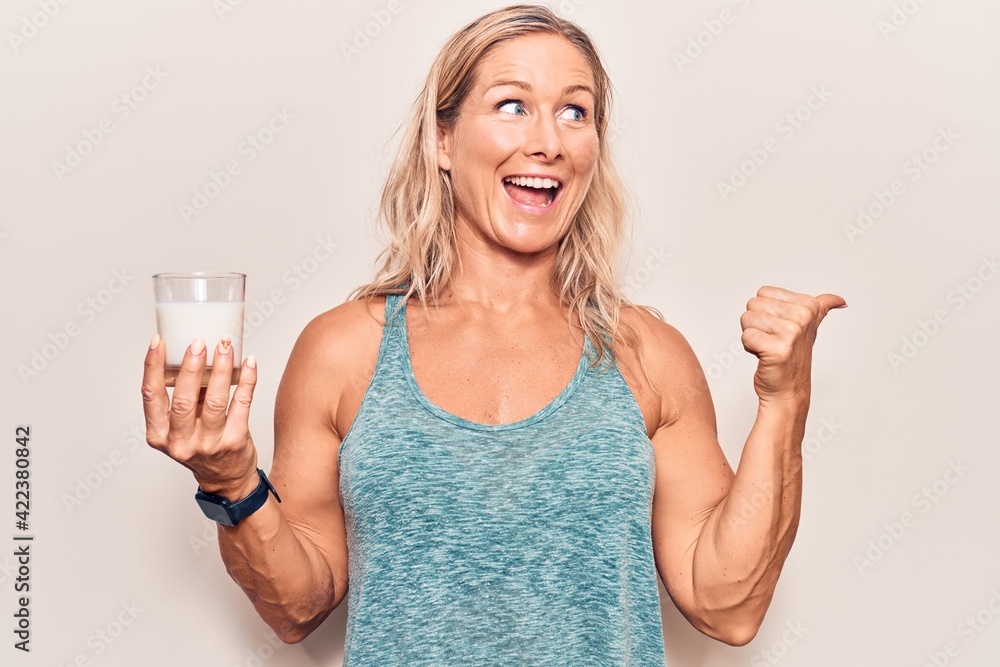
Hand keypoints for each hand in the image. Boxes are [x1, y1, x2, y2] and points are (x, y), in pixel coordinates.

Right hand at [142, 335, 259, 500]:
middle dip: (191, 367)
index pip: (150, 396)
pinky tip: (249, 363)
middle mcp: (180, 442)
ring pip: (215, 401)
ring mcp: (209, 444)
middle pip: (183, 399)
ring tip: (225, 347)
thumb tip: (194, 353)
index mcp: (159, 435)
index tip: (158, 341)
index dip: (152, 366)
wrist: (227, 480)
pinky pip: (242, 404)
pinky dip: (247, 380)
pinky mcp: (235, 441)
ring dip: (221, 370)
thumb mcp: (181, 427)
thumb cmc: (201, 445)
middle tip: (199, 342)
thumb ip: (184, 397)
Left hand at [740, 286, 845, 403]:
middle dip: (756, 323)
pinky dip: (750, 348)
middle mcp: (802, 317)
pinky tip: (765, 355)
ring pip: (747, 319)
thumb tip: (840, 300)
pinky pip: (746, 336)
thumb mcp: (811, 327)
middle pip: (753, 304)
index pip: (763, 293)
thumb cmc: (793, 356)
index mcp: (808, 306)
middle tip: (773, 339)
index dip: (765, 311)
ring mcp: (792, 333)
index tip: (779, 327)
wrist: (788, 389)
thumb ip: (822, 307)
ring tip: (769, 346)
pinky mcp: (778, 350)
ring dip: (753, 336)